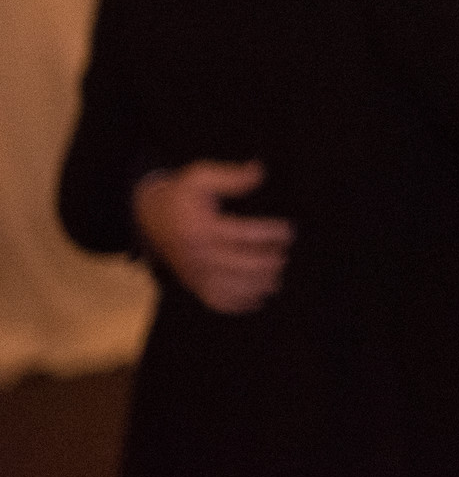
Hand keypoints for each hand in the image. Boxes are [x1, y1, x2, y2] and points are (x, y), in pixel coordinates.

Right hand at [130, 162, 291, 313]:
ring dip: (257, 286)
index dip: (269, 233)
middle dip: (266, 263)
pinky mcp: (192, 283)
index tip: (290, 230)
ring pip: (230, 288)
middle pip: (238, 265)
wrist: (149, 216)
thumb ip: (231, 177)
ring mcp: (194, 272)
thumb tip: (260, 172)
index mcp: (200, 228)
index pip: (241, 234)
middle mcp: (196, 254)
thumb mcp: (201, 177)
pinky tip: (259, 299)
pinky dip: (238, 304)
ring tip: (277, 278)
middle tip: (285, 256)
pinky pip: (216, 301)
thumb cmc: (181, 195)